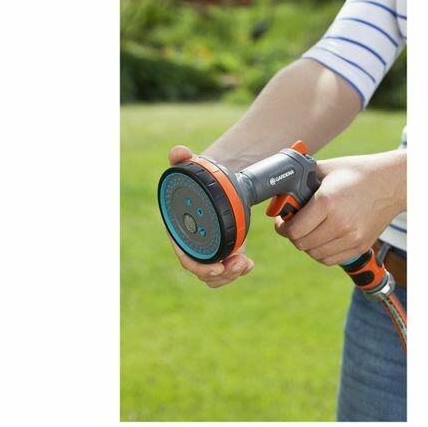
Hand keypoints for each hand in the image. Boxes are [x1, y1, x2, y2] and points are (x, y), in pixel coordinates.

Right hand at [165, 145, 254, 287]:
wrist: (216, 185)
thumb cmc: (200, 180)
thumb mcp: (192, 168)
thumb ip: (184, 159)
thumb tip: (178, 151)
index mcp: (182, 232)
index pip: (187, 258)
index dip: (201, 266)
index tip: (219, 266)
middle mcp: (194, 245)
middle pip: (204, 271)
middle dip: (222, 273)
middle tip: (240, 262)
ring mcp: (208, 250)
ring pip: (216, 275)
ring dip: (231, 274)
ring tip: (246, 264)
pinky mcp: (221, 251)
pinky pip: (226, 270)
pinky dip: (238, 270)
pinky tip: (248, 264)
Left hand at [275, 150, 405, 265]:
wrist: (393, 182)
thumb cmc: (359, 173)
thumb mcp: (327, 169)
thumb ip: (302, 178)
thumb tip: (282, 187)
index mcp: (327, 202)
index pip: (293, 230)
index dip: (282, 227)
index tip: (281, 222)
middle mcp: (340, 223)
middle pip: (302, 244)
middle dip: (292, 235)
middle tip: (293, 225)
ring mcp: (352, 238)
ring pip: (315, 255)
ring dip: (307, 245)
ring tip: (309, 232)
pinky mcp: (361, 246)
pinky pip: (330, 260)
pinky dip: (321, 253)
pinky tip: (322, 239)